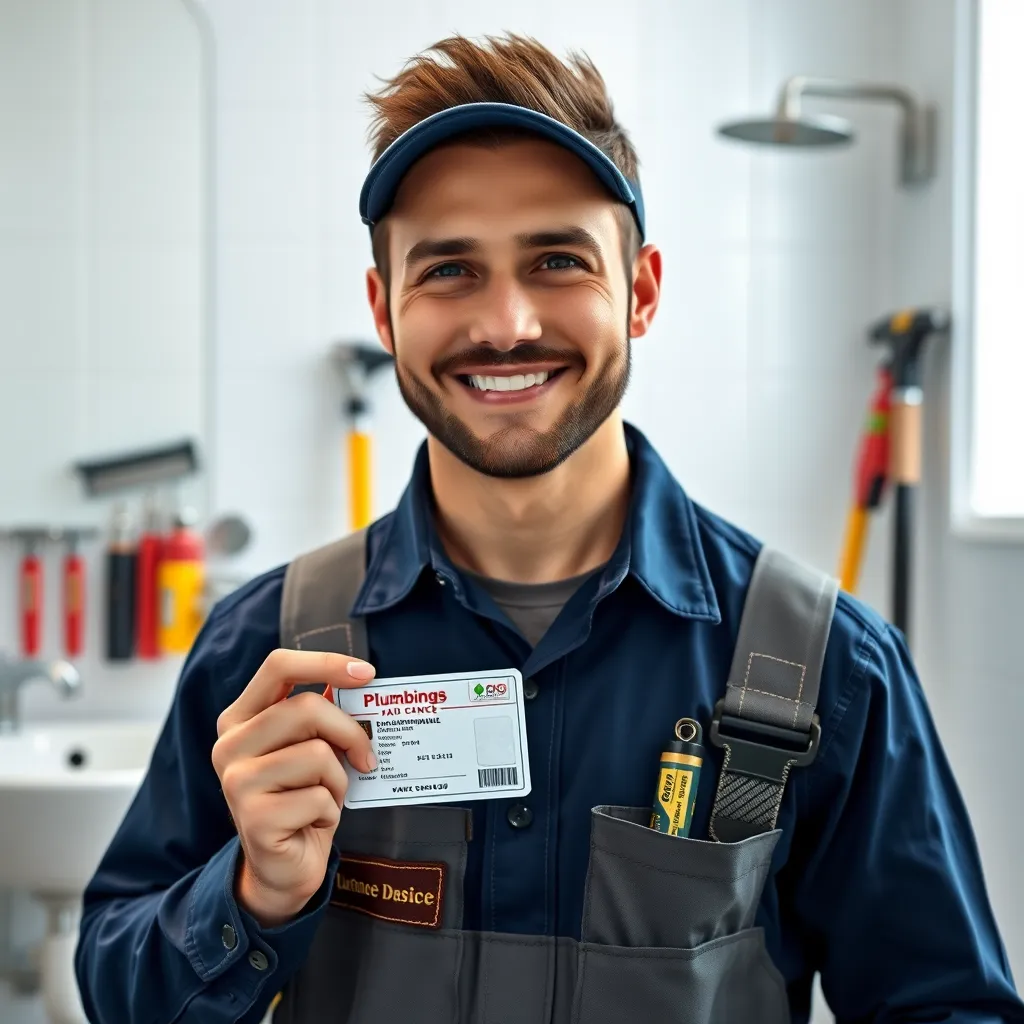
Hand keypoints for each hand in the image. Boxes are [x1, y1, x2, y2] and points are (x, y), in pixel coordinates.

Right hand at [211, 649, 376, 927]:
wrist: (284, 867)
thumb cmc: (302, 797)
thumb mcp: (310, 748)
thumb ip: (322, 716)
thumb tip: (360, 681)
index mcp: (240, 718)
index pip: (278, 667)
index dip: (325, 663)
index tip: (366, 672)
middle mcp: (229, 745)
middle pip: (306, 708)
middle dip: (348, 731)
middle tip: (366, 757)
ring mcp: (236, 782)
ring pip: (317, 754)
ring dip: (338, 779)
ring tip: (325, 797)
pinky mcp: (254, 818)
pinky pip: (319, 797)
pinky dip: (330, 810)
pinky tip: (313, 822)